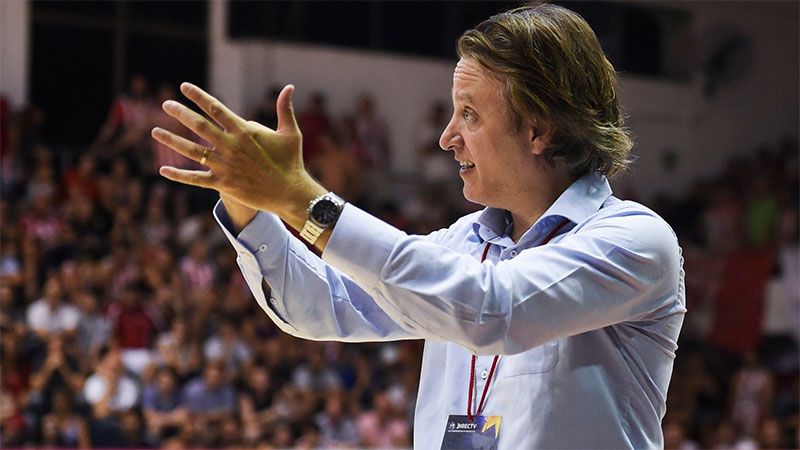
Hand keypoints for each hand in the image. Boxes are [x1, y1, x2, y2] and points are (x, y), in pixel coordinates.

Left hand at [151, 83, 325, 221]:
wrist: (290, 193)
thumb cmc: (291, 162)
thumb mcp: (290, 133)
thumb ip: (285, 109)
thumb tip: (289, 87)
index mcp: (245, 132)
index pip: (216, 109)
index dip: (199, 96)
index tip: (184, 87)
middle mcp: (231, 147)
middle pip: (199, 126)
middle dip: (180, 113)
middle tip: (166, 104)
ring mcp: (225, 166)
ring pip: (192, 151)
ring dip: (172, 141)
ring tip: (155, 131)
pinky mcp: (223, 184)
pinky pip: (196, 179)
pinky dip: (179, 175)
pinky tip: (163, 170)